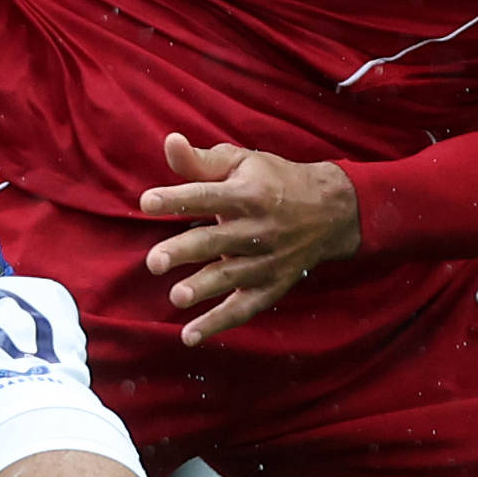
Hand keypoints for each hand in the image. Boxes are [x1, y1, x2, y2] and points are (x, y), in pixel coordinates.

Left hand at [137, 132, 358, 343]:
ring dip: (204, 288)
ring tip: (176, 297)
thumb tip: (169, 140)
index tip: (146, 202)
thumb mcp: (242, 162)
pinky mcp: (271, 286)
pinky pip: (244, 308)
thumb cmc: (273, 181)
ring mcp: (267, 262)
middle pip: (217, 241)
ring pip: (232, 277)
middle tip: (155, 261)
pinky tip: (189, 335)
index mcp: (248, 194)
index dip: (177, 199)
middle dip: (185, 251)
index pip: (208, 196)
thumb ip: (201, 160)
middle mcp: (258, 229)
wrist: (330, 211)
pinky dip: (218, 323)